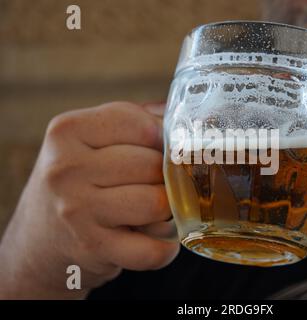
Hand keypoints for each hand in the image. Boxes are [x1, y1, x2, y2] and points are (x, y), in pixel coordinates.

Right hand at [0, 102, 178, 298]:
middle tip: (156, 183)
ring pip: (156, 203)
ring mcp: (77, 211)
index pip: (140, 124)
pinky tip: (157, 238)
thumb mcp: (90, 140)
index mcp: (68, 131)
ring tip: (155, 209)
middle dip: (165, 176)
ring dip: (166, 210)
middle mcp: (66, 169)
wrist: (40, 236)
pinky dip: (165, 248)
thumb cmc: (79, 179)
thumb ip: (136, 120)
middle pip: (152, 165)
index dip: (162, 138)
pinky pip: (152, 250)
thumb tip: (184, 114)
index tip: (161, 149)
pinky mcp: (93, 248)